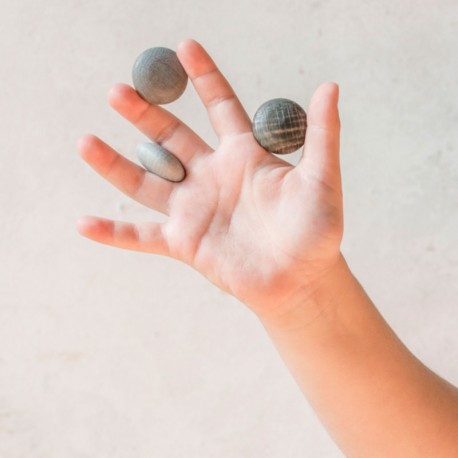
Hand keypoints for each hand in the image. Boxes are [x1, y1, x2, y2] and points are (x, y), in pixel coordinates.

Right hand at [77, 39, 342, 318]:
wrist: (302, 279)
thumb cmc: (317, 231)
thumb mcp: (322, 179)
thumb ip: (322, 134)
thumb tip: (329, 85)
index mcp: (244, 156)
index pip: (219, 106)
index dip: (204, 77)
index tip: (186, 46)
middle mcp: (213, 177)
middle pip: (171, 139)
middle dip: (145, 115)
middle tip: (119, 91)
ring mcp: (195, 210)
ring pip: (146, 182)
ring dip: (115, 164)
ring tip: (85, 141)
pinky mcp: (184, 243)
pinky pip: (141, 236)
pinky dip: (113, 233)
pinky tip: (83, 223)